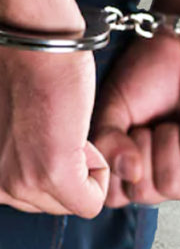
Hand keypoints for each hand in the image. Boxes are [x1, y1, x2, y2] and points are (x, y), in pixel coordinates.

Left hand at [0, 49, 108, 217]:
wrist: (34, 43)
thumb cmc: (26, 69)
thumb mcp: (13, 129)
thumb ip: (22, 158)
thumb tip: (48, 171)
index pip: (32, 198)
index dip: (54, 166)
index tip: (49, 136)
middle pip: (52, 204)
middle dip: (68, 173)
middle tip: (62, 132)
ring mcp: (20, 181)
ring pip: (73, 202)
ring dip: (82, 170)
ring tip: (68, 131)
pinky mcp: (52, 174)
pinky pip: (90, 200)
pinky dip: (98, 175)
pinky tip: (83, 141)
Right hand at [92, 32, 179, 206]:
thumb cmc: (149, 74)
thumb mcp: (112, 110)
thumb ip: (106, 146)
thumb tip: (129, 173)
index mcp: (134, 168)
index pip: (114, 198)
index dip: (114, 166)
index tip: (121, 133)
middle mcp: (163, 174)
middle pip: (144, 195)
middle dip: (142, 151)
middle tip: (151, 123)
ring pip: (173, 186)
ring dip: (168, 144)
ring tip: (173, 122)